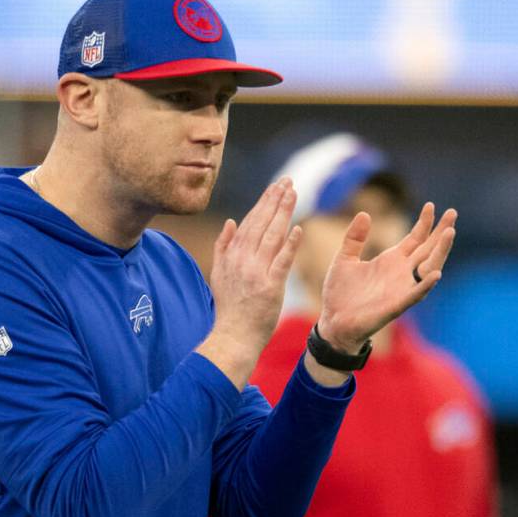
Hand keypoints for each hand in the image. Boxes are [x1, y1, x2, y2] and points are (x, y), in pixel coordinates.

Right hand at [197, 178, 302, 388]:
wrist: (233, 335)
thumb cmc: (229, 307)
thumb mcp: (219, 274)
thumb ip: (223, 246)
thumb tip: (230, 221)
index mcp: (232, 255)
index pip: (250, 221)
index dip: (264, 202)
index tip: (275, 186)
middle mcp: (243, 260)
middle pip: (261, 223)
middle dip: (275, 200)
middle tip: (288, 181)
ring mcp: (256, 273)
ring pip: (272, 236)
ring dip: (283, 213)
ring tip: (294, 193)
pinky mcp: (270, 287)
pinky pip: (281, 262)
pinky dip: (290, 245)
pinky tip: (298, 229)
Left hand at [317, 202, 456, 353]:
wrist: (333, 321)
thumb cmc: (341, 293)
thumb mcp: (344, 259)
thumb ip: (355, 238)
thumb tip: (365, 213)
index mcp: (390, 261)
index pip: (414, 239)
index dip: (424, 223)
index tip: (431, 205)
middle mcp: (401, 273)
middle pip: (428, 249)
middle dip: (441, 232)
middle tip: (453, 212)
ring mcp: (401, 289)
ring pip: (428, 268)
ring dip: (440, 252)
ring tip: (450, 233)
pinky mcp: (396, 305)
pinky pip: (415, 295)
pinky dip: (426, 285)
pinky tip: (436, 273)